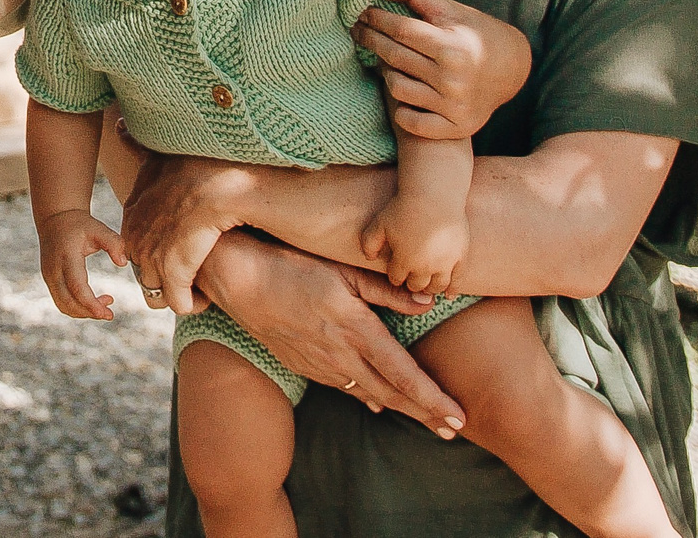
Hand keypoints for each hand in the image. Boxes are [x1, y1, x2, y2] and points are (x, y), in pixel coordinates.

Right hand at [36, 208, 127, 320]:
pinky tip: (91, 302)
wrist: (55, 218)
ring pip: (63, 305)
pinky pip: (61, 301)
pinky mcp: (49, 280)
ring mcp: (48, 276)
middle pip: (68, 302)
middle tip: (109, 313)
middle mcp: (54, 269)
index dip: (91, 304)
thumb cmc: (80, 225)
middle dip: (89, 312)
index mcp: (66, 257)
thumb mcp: (99, 228)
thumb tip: (122, 263)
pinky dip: (76, 308)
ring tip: (104, 304)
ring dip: (83, 312)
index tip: (108, 314)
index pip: (77, 287)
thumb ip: (114, 243)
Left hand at [118, 152, 253, 315]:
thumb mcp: (159, 156)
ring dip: (178, 293)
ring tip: (199, 286)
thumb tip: (118, 125)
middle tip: (192, 268)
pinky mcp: (176, 273)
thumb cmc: (196, 168)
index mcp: (132, 217)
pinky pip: (178, 303)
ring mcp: (154, 257)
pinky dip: (191, 303)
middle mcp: (137, 239)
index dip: (160, 252)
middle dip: (166, 276)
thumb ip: (136, 146)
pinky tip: (203, 297)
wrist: (223, 184)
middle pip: (146, 271)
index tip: (183, 248)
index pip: (136, 248)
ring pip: (159, 291)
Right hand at [196, 234, 466, 438]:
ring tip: (427, 423)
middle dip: (425, 415)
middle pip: (392, 393)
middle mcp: (340, 354)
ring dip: (401, 410)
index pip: (404, 373)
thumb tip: (430, 301)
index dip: (433, 399)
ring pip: (369, 393)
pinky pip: (344, 387)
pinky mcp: (305, 364)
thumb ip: (386, 290)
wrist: (239, 279)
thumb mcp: (343, 270)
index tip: (459, 418)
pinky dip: (368, 396)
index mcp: (355, 328)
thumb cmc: (292, 264)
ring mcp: (320, 363)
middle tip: (454, 433)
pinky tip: (380, 402)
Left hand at [355, 0, 531, 140]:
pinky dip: (402, 109)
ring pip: (397, 89)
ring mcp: (454, 106)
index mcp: (453, 47)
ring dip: (386, 72)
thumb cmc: (472, 33)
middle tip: (359, 30)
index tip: (364, 13)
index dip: (377, 19)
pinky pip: (411, 122)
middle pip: (396, 58)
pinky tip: (402, 91)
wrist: (512, 68)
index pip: (402, 31)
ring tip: (386, 59)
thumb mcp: (449, 9)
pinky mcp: (456, 128)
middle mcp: (454, 79)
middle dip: (371, 40)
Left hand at [357, 193, 468, 300]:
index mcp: (403, 261)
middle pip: (417, 286)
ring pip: (436, 287)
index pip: (397, 279)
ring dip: (430, 288)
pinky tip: (449, 295)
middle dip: (412, 283)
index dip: (395, 276)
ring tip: (427, 283)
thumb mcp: (379, 223)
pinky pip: (458, 281)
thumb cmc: (404, 207)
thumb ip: (369, 242)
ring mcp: (445, 264)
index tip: (396, 271)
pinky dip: (453, 290)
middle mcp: (425, 268)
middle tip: (411, 279)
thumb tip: (369, 258)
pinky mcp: (461, 257)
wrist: (435, 195)